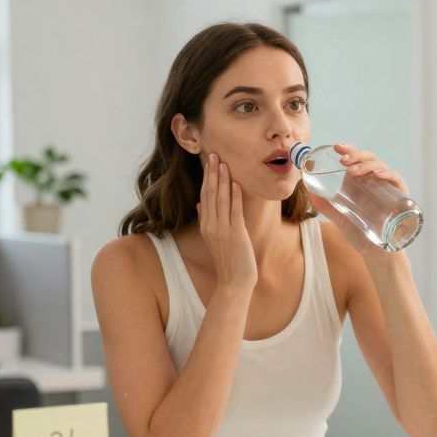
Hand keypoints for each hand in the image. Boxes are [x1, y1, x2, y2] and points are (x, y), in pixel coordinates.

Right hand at [198, 153, 256, 291]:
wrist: (234, 282)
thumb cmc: (228, 260)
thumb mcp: (214, 238)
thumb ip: (206, 220)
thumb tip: (200, 203)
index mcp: (206, 225)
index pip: (205, 196)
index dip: (207, 178)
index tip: (210, 162)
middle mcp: (211, 225)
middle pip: (210, 194)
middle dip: (213, 174)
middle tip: (214, 154)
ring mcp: (222, 230)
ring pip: (221, 200)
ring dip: (223, 181)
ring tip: (224, 164)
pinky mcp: (235, 235)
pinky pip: (234, 212)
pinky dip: (235, 198)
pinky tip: (236, 184)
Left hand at [308, 143, 410, 257]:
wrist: (377, 254)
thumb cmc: (362, 235)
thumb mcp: (340, 218)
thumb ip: (325, 206)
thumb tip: (308, 191)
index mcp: (362, 183)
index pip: (358, 159)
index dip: (349, 149)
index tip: (336, 147)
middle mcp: (376, 182)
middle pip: (369, 158)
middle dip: (356, 155)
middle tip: (342, 161)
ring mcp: (388, 189)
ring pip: (380, 166)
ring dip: (366, 164)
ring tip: (352, 170)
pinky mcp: (400, 197)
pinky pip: (396, 179)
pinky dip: (387, 174)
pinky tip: (376, 175)